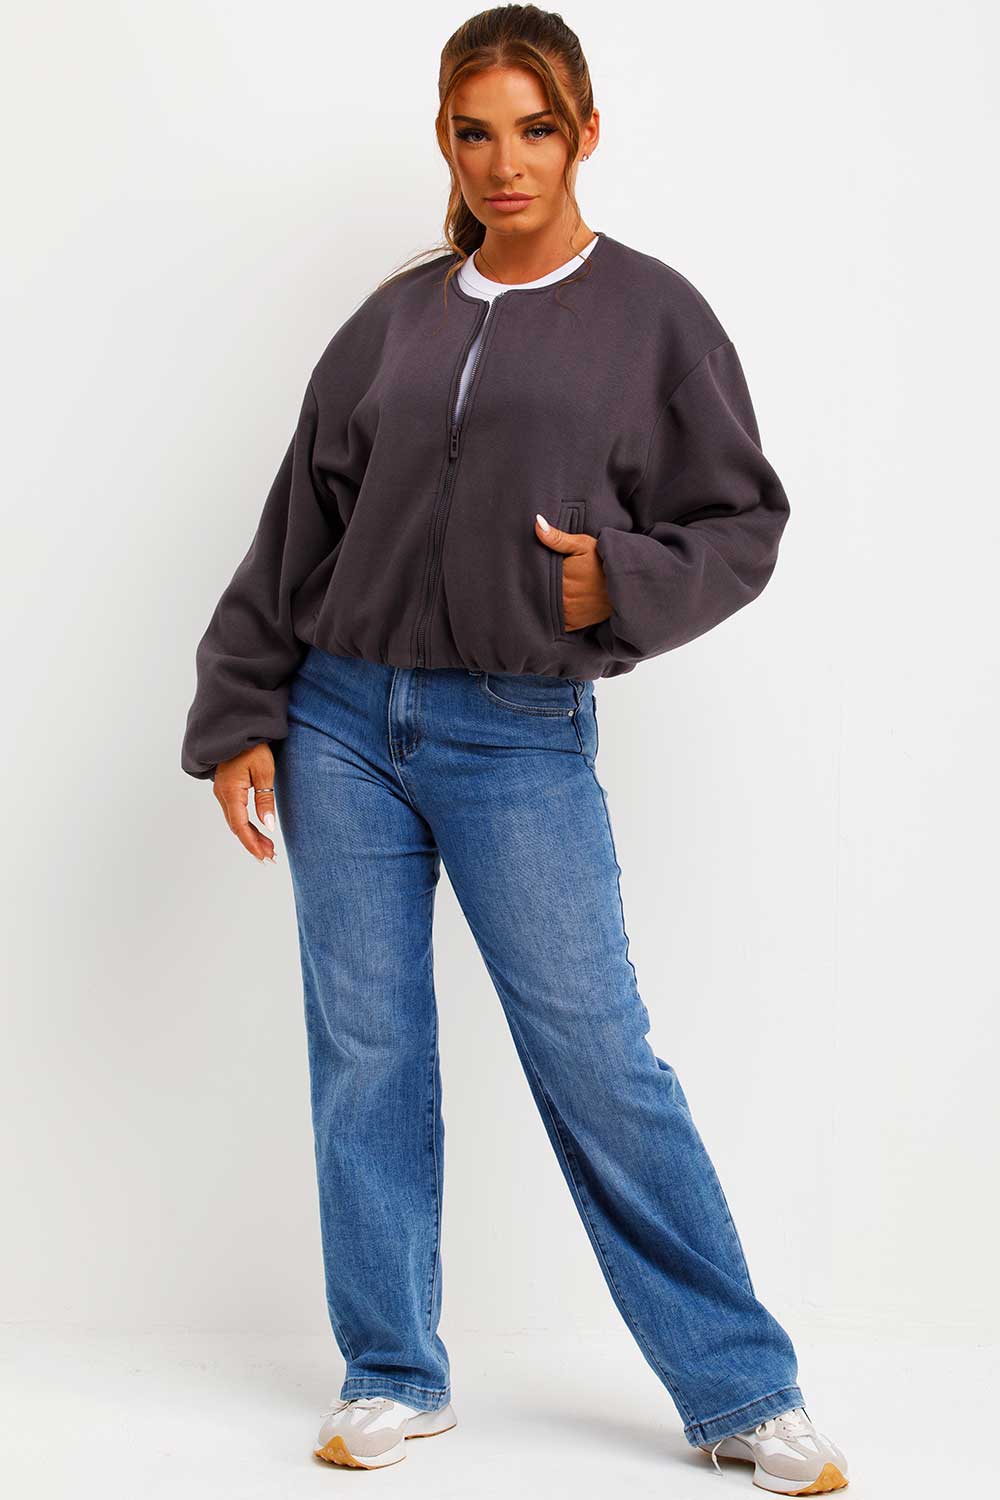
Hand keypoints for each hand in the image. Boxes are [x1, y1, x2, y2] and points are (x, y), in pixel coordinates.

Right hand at [213, 743, 278, 862]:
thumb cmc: (253, 746)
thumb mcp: (265, 771)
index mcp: (230, 791)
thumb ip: (265, 799)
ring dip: (250, 835)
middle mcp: (222, 794)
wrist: (238, 727)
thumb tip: (268, 826)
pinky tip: (258, 830)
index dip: (251, 843)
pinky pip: (234, 812)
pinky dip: (246, 824)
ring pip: (235, 821)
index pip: (240, 825)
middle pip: (236, 826)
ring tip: (268, 848)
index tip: (263, 856)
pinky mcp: (226, 788)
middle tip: (270, 857)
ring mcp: (222, 791)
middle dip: (252, 843)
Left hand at [534, 513, 611, 630]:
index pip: (535, 574)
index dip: (532, 569)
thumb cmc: (603, 562)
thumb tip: (537, 523)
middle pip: (538, 590)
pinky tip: (551, 604)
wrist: (625, 586)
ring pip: (544, 606)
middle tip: (530, 576)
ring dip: (541, 599)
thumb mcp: (583, 544)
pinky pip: (554, 620)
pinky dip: (551, 614)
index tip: (529, 565)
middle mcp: (563, 597)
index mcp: (561, 577)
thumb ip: (557, 537)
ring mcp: (567, 612)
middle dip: (535, 583)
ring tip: (543, 588)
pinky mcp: (572, 623)